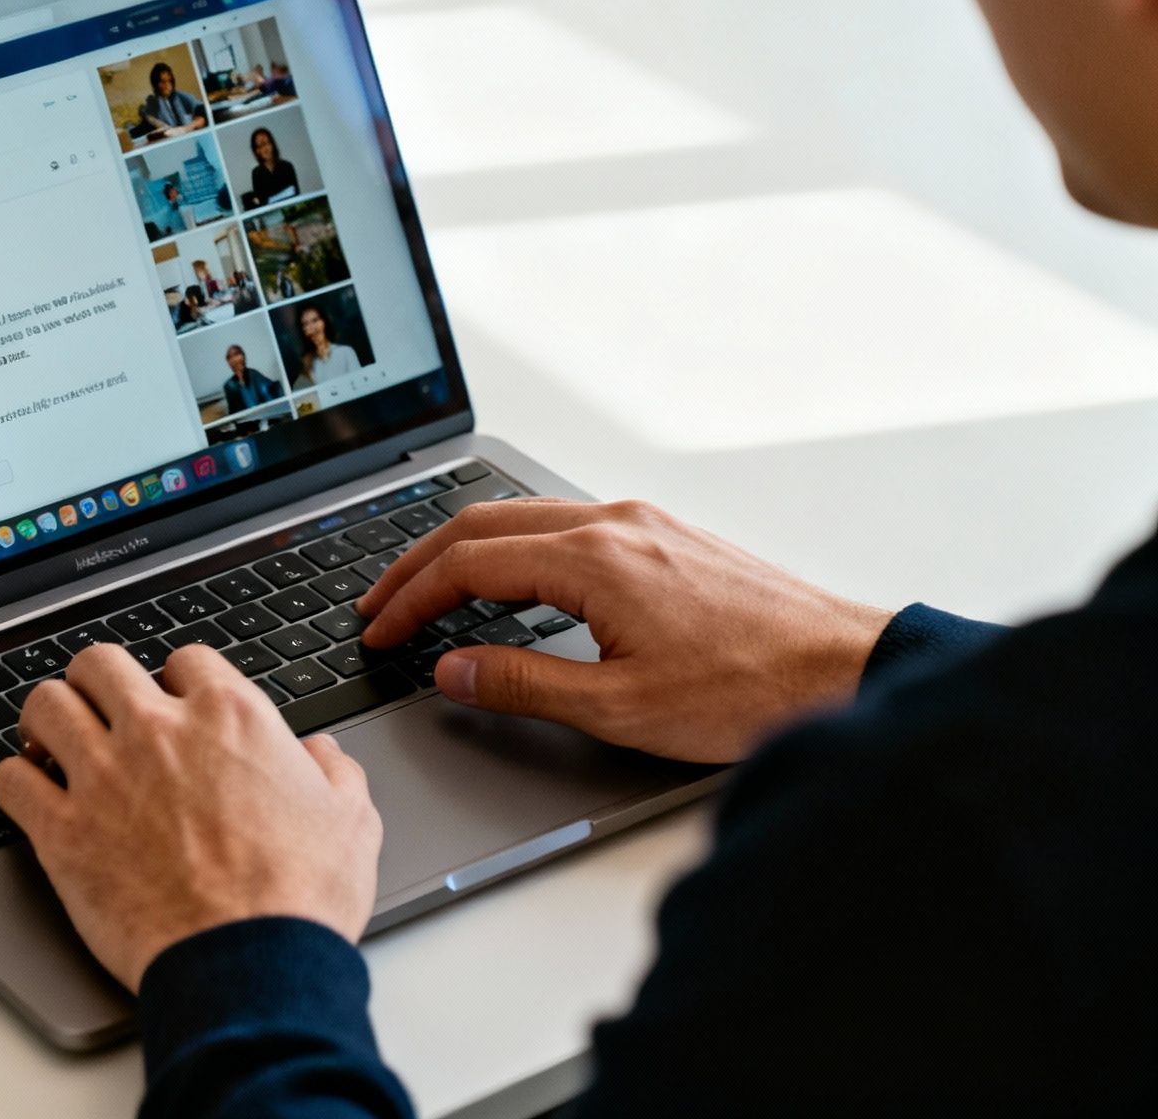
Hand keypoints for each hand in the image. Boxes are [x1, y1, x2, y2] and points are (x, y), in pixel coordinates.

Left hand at [0, 644, 382, 990]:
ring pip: (46, 706)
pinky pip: (11, 780)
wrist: (249, 963)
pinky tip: (30, 792)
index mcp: (229, 718)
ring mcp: (104, 778)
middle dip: (99, 682)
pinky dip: (15, 781)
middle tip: (103, 709)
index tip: (175, 703)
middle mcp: (159, 732)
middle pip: (100, 663)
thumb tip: (320, 753)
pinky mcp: (62, 832)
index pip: (186, 659)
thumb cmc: (299, 899)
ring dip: (48, 718)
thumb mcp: (350, 821)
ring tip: (54, 739)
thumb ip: (334, 773)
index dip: (180, 680)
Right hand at [356, 499, 892, 763]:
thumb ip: (520, 683)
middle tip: (379, 604)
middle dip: (418, 564)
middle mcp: (614, 524)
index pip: (467, 563)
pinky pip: (564, 525)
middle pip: (482, 523)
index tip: (379, 631)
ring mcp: (644, 524)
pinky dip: (513, 548)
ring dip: (464, 552)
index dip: (410, 599)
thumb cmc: (748, 692)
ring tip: (428, 591)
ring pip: (523, 517)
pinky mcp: (667, 538)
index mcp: (592, 559)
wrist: (846, 670)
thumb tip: (450, 669)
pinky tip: (509, 581)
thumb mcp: (617, 707)